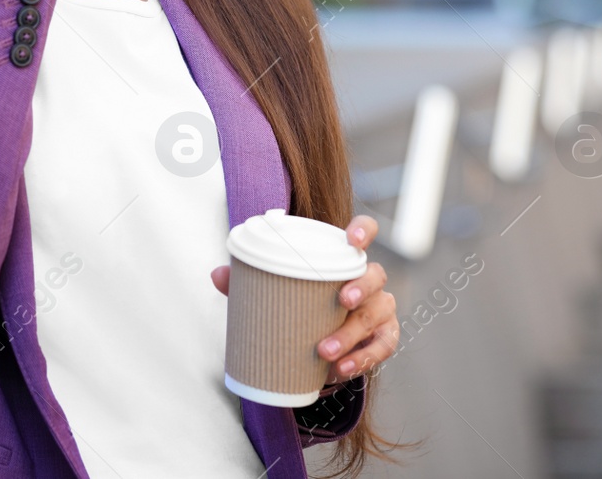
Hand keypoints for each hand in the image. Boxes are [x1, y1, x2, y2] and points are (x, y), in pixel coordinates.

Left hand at [209, 214, 397, 385]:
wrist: (324, 345)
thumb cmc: (304, 306)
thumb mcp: (280, 293)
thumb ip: (251, 281)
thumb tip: (217, 274)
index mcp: (346, 259)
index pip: (365, 233)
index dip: (363, 231)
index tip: (353, 239)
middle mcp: (369, 280)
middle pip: (375, 276)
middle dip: (361, 287)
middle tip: (342, 301)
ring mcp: (380, 309)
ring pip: (376, 314)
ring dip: (352, 334)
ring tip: (325, 352)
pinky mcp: (385, 337)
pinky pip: (382, 347)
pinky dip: (363, 359)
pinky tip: (341, 370)